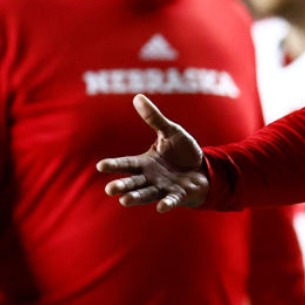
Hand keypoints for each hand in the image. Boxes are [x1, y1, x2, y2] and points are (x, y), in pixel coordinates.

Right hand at [96, 94, 208, 212]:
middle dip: (122, 186)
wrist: (204, 169)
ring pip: (148, 194)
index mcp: (146, 163)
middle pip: (133, 182)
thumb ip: (154, 119)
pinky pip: (172, 199)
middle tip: (109, 189)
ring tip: (124, 201)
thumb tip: (138, 96)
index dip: (114, 165)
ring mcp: (164, 187)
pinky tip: (161, 207)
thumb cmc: (184, 152)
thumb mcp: (171, 132)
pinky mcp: (179, 194)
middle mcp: (151, 178)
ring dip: (137, 197)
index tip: (100, 166)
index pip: (127, 164)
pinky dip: (167, 203)